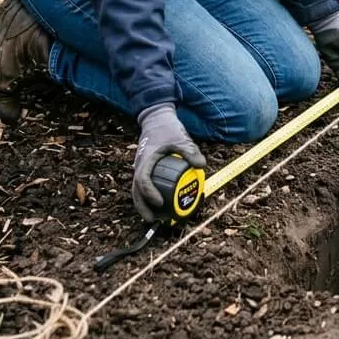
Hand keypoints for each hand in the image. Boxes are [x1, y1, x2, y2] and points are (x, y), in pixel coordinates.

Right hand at [132, 103, 205, 222]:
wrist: (157, 119)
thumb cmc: (167, 128)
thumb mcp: (180, 138)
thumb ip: (190, 151)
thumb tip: (202, 165)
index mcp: (146, 160)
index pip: (143, 180)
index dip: (149, 193)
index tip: (159, 203)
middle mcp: (140, 166)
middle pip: (136, 191)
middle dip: (143, 207)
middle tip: (152, 220)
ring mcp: (141, 168)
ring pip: (137, 190)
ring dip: (144, 204)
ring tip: (154, 218)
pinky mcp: (145, 168)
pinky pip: (144, 186)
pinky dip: (148, 196)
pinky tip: (158, 204)